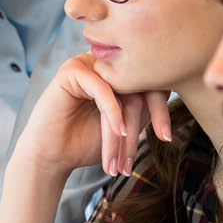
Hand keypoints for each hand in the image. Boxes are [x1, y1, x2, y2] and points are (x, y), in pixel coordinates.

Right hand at [16, 53, 171, 177]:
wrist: (52, 158)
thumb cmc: (85, 144)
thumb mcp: (125, 126)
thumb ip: (143, 109)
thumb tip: (171, 94)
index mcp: (115, 74)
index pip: (148, 82)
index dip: (162, 109)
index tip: (167, 138)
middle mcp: (102, 64)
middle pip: (138, 83)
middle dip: (150, 117)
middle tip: (157, 143)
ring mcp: (87, 64)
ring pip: (121, 88)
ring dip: (127, 124)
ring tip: (126, 153)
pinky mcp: (71, 70)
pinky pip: (102, 87)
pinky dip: (112, 112)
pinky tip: (118, 131)